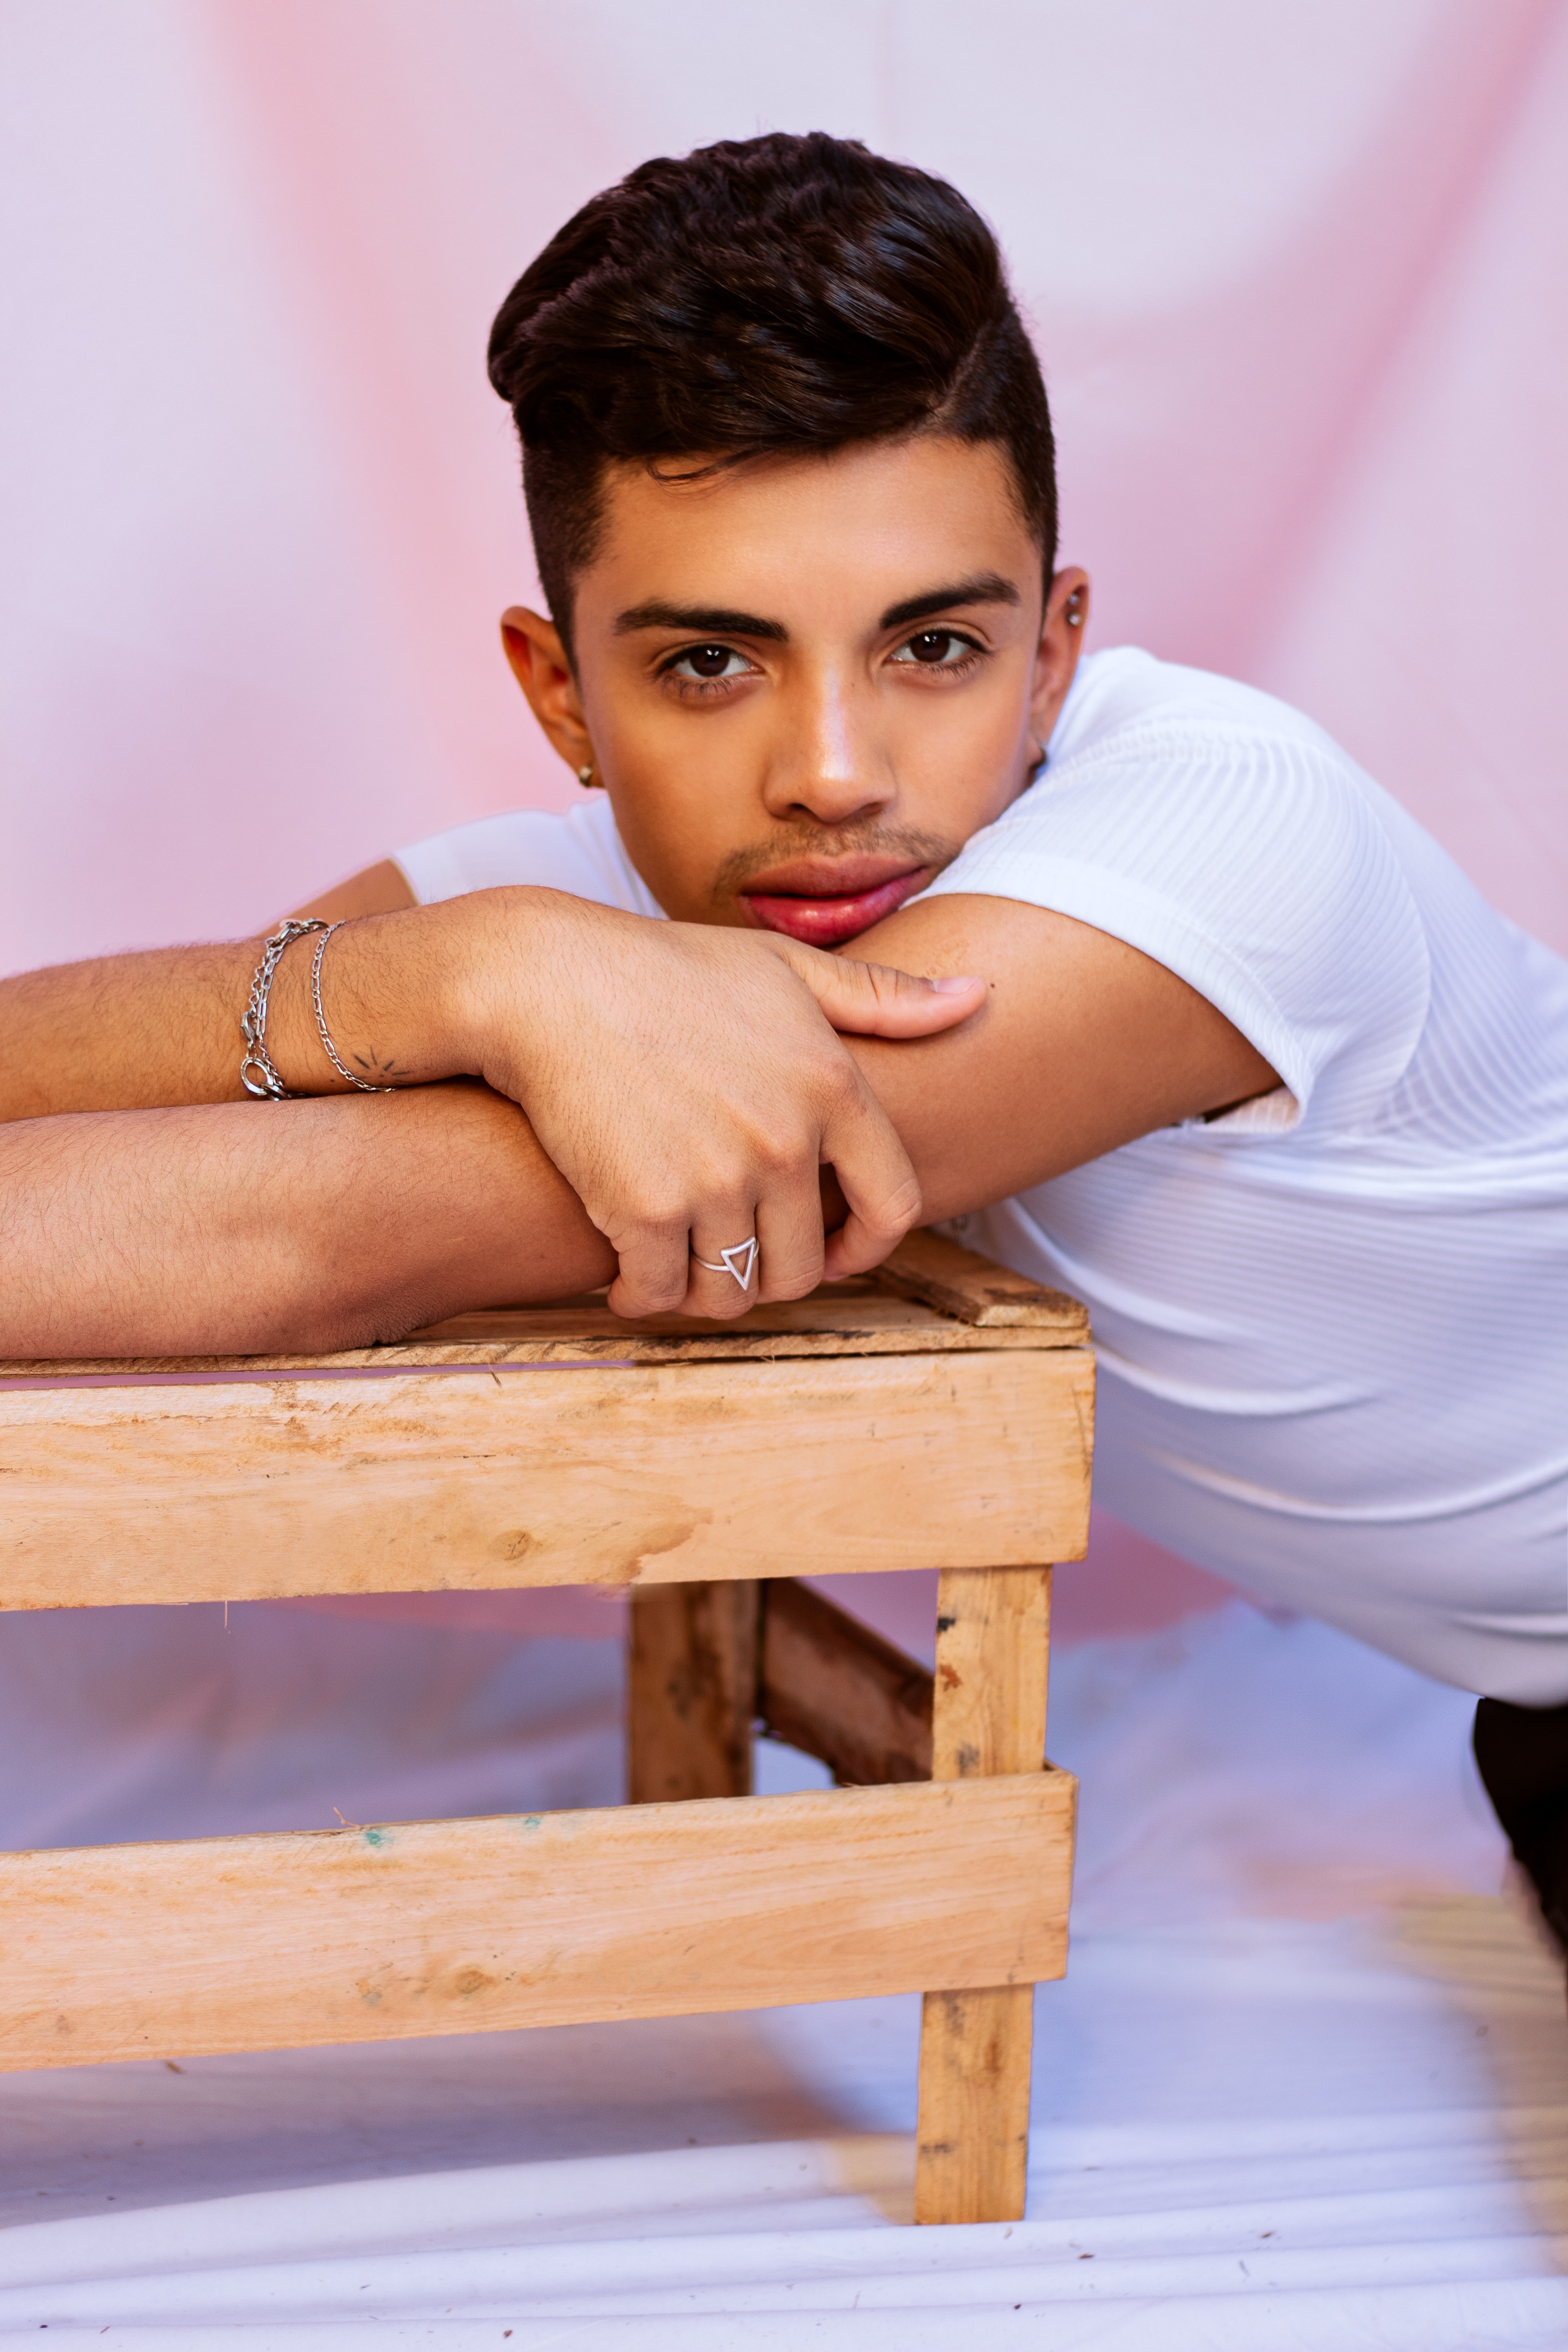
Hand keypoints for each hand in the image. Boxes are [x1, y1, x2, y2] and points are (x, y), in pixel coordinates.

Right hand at [449, 890, 984, 1317]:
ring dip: (704, 1290)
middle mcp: (784, 1141)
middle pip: (801, 1268)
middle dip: (767, 1274)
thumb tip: (977, 997)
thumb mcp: (784, 969)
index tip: (831, 1254)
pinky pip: (659, 1291)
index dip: (865, 1249)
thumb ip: (882, 999)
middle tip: (728, 1254)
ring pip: (731, 1291)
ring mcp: (716, 1179)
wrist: (545, 980)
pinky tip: (629, 1271)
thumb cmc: (665, 970)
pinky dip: (642, 1294)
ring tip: (678, 1264)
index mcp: (832, 1088)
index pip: (893, 1208)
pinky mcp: (643, 1208)